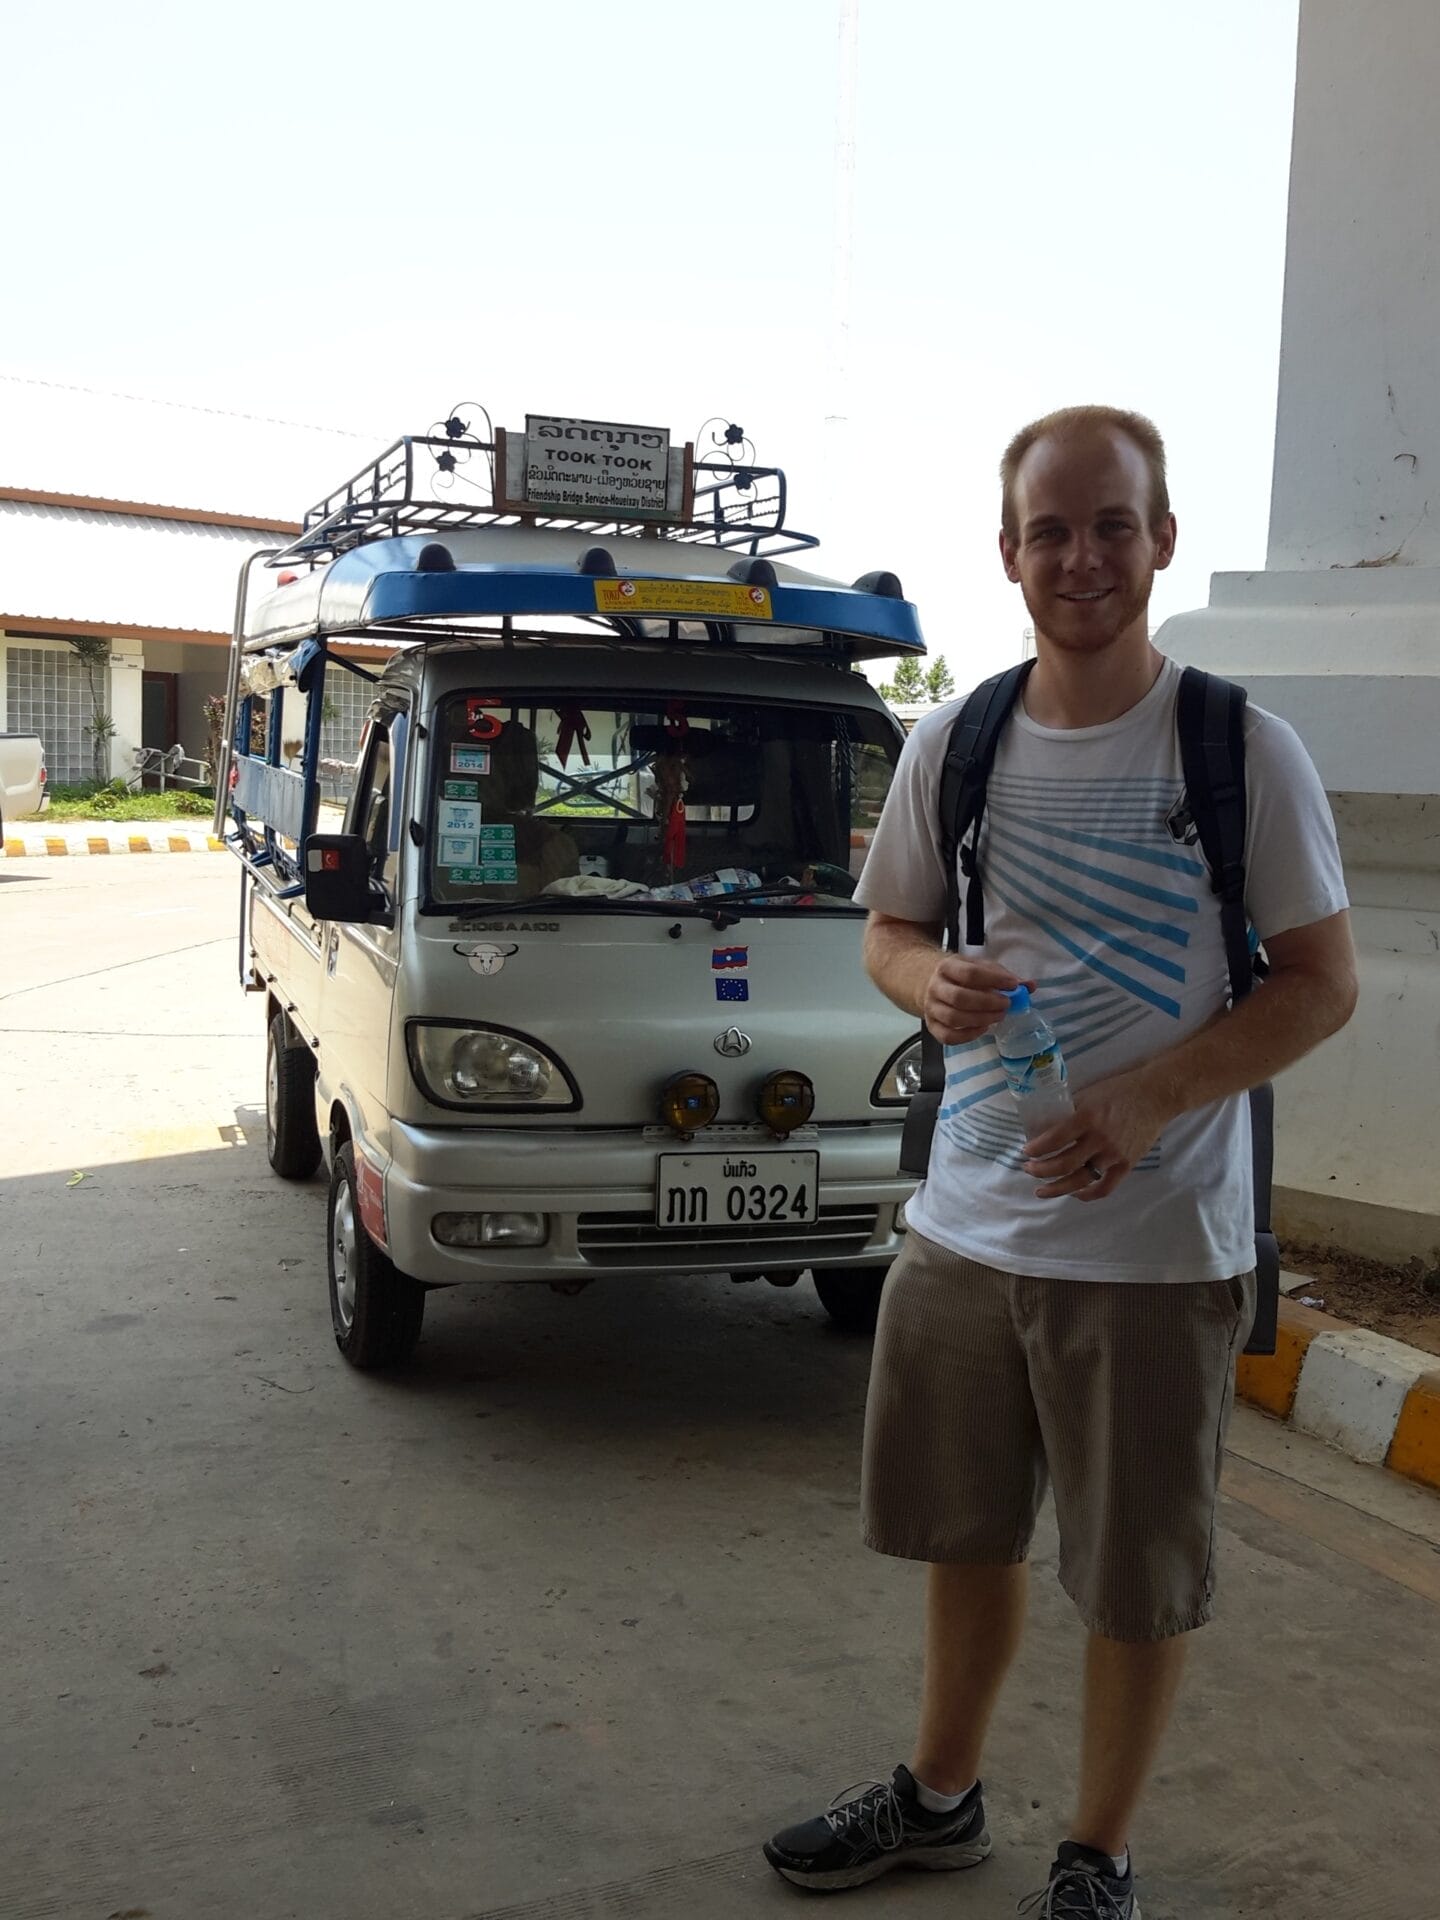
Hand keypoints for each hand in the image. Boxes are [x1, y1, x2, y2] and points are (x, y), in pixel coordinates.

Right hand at [923, 956, 1024, 1045]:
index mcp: (947, 967)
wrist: (932, 982)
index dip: (994, 980)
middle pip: (959, 998)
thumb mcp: (980, 968)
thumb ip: (1003, 976)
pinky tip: (983, 1028)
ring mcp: (931, 1008)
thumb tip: (1030, 986)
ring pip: (953, 1018)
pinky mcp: (931, 1026)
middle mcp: (935, 987)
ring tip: (998, 1016)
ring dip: (980, 1019)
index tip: (1013, 985)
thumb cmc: (961, 976)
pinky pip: (948, 1036)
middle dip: (988, 1003)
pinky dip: (968, 1036)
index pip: (970, 973)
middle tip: (1006, 1004)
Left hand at [1022, 1068, 1174, 1202]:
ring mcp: (1114, 1155)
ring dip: (1057, 1188)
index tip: (1025, 1152)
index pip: (1054, 1139)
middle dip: (1040, 1170)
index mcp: (1087, 1118)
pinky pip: (1105, 1187)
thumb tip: (1045, 1127)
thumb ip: (1069, 1112)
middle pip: (1063, 1164)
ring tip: (1041, 1190)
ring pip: (1080, 1180)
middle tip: (1028, 1169)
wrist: (1155, 1097)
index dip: (1036, 1149)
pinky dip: (1088, 1194)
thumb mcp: (1088, 1094)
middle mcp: (1099, 1139)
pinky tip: (1075, 1193)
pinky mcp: (1127, 1165)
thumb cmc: (1119, 1091)